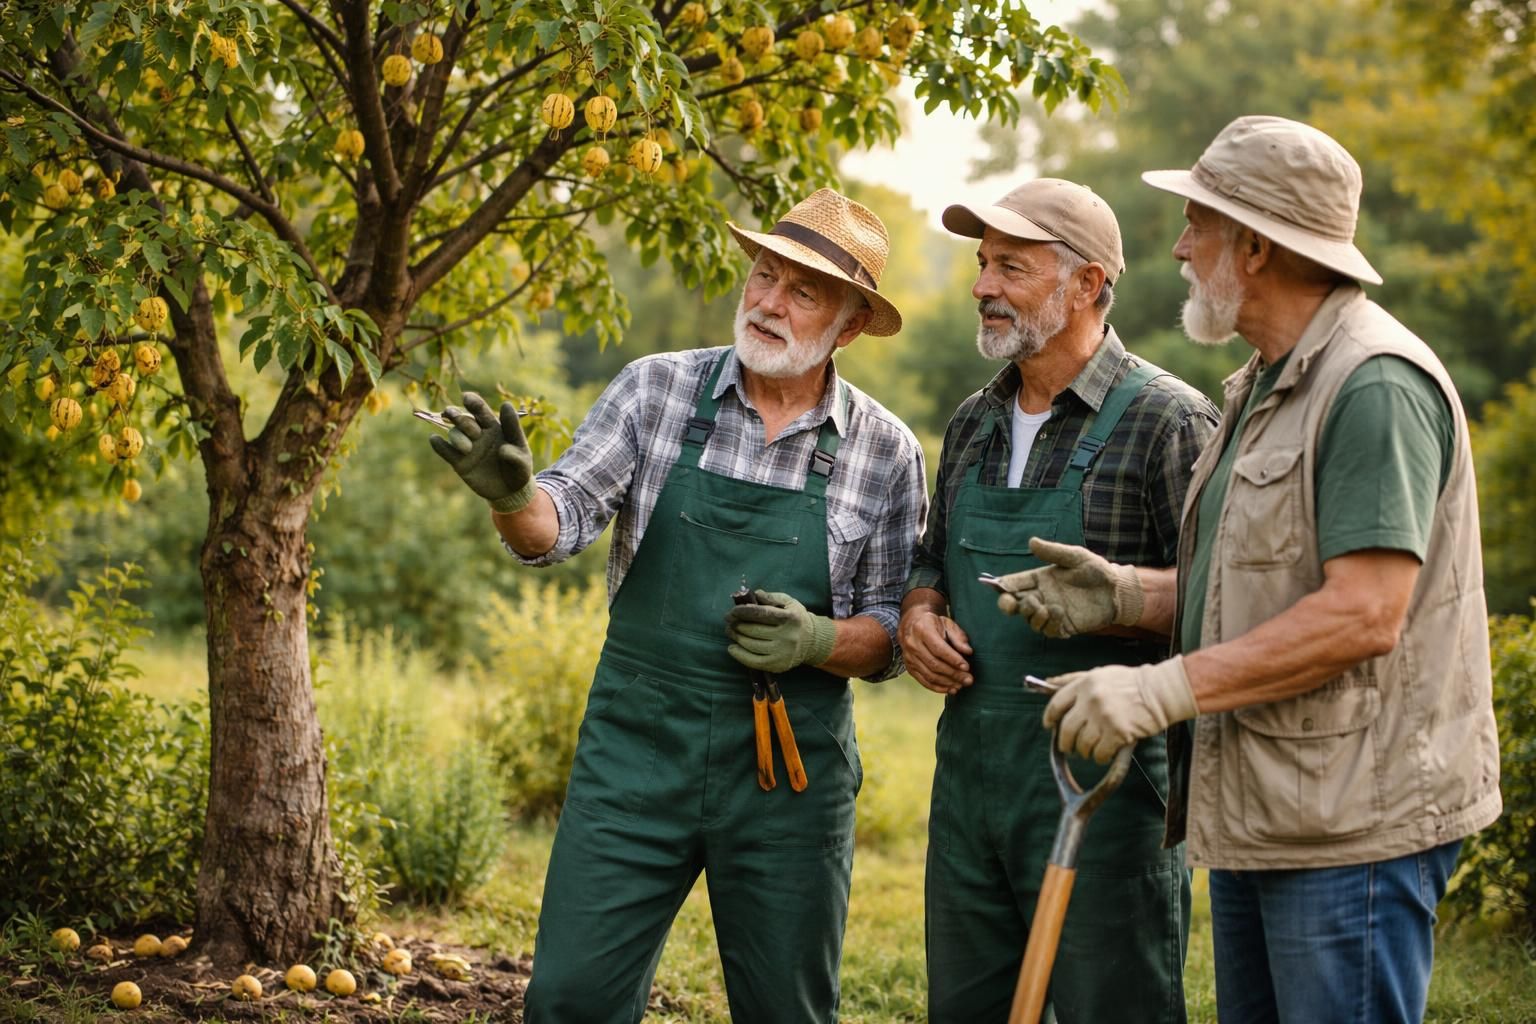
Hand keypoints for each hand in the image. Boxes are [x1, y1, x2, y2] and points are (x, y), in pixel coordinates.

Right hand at [428, 392, 534, 512]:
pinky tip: (435, 440)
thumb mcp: (523, 458)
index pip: (481, 410)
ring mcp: (467, 447)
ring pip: (454, 433)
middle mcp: (477, 433)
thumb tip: (503, 445)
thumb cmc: (519, 469)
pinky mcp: (459, 462)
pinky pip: (445, 450)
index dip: (473, 402)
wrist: (510, 491)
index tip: (466, 398)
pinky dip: (439, 445)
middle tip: (474, 432)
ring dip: (457, 437)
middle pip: (464, 418)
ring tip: (467, 449)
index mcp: (493, 426)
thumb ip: (515, 447)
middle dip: (462, 419)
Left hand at [724, 590, 837, 673]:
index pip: (761, 614)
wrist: (813, 642)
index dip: (743, 612)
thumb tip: (754, 594)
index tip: (732, 612)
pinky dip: (739, 655)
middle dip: (737, 625)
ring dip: (736, 638)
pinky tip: (732, 648)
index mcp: (790, 618)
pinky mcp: (779, 665)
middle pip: (753, 630)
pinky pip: (754, 662)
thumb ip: (771, 597)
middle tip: (729, 622)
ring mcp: (783, 652)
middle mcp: (787, 636)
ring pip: (751, 645)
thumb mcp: (789, 603)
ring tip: (731, 632)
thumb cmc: (796, 619)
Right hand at [898, 607, 972, 694]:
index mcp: (922, 629)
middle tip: (968, 679)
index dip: (953, 659)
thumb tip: (968, 652)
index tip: (966, 667)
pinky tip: (950, 689)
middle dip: (953, 674)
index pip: (938, 649)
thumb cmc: (934, 624)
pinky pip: (924, 681)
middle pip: (934, 664)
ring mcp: (909, 657)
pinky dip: (938, 687)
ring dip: (947, 682)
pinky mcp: (909, 667)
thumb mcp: (947, 624)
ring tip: (961, 685)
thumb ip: (958, 637)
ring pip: (929, 675)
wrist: (911, 625)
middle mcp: (912, 644)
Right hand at [994, 537, 1143, 637]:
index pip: (1015, 583)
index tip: (998, 585)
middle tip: (1010, 603)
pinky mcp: (1064, 626)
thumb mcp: (1076, 556)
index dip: (1003, 585)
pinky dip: (1048, 624)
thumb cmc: (1096, 570)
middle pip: (1016, 605)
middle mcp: (1042, 597)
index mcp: (1041, 579)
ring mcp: (1052, 613)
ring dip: (1031, 615)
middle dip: (1008, 605)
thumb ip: (1053, 551)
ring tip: (1043, 607)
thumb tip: (1032, 541)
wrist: (1117, 590)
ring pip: (1030, 620)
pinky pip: (1048, 631)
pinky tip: (1058, 614)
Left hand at [1042, 658, 1197, 762]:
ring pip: (1082, 744)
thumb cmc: (1130, 682)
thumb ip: (1073, 679)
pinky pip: (1100, 753)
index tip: (1049, 726)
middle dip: (1065, 742)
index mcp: (1085, 684)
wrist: (1161, 691)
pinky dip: (1100, 757)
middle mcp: (1091, 700)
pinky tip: (1104, 754)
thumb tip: (1047, 683)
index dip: (1050, 717)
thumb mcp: (1100, 673)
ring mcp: (1104, 717)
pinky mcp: (1118, 733)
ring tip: (1090, 750)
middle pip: (1066, 729)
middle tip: (1068, 747)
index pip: (1057, 703)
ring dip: (1084, 751)